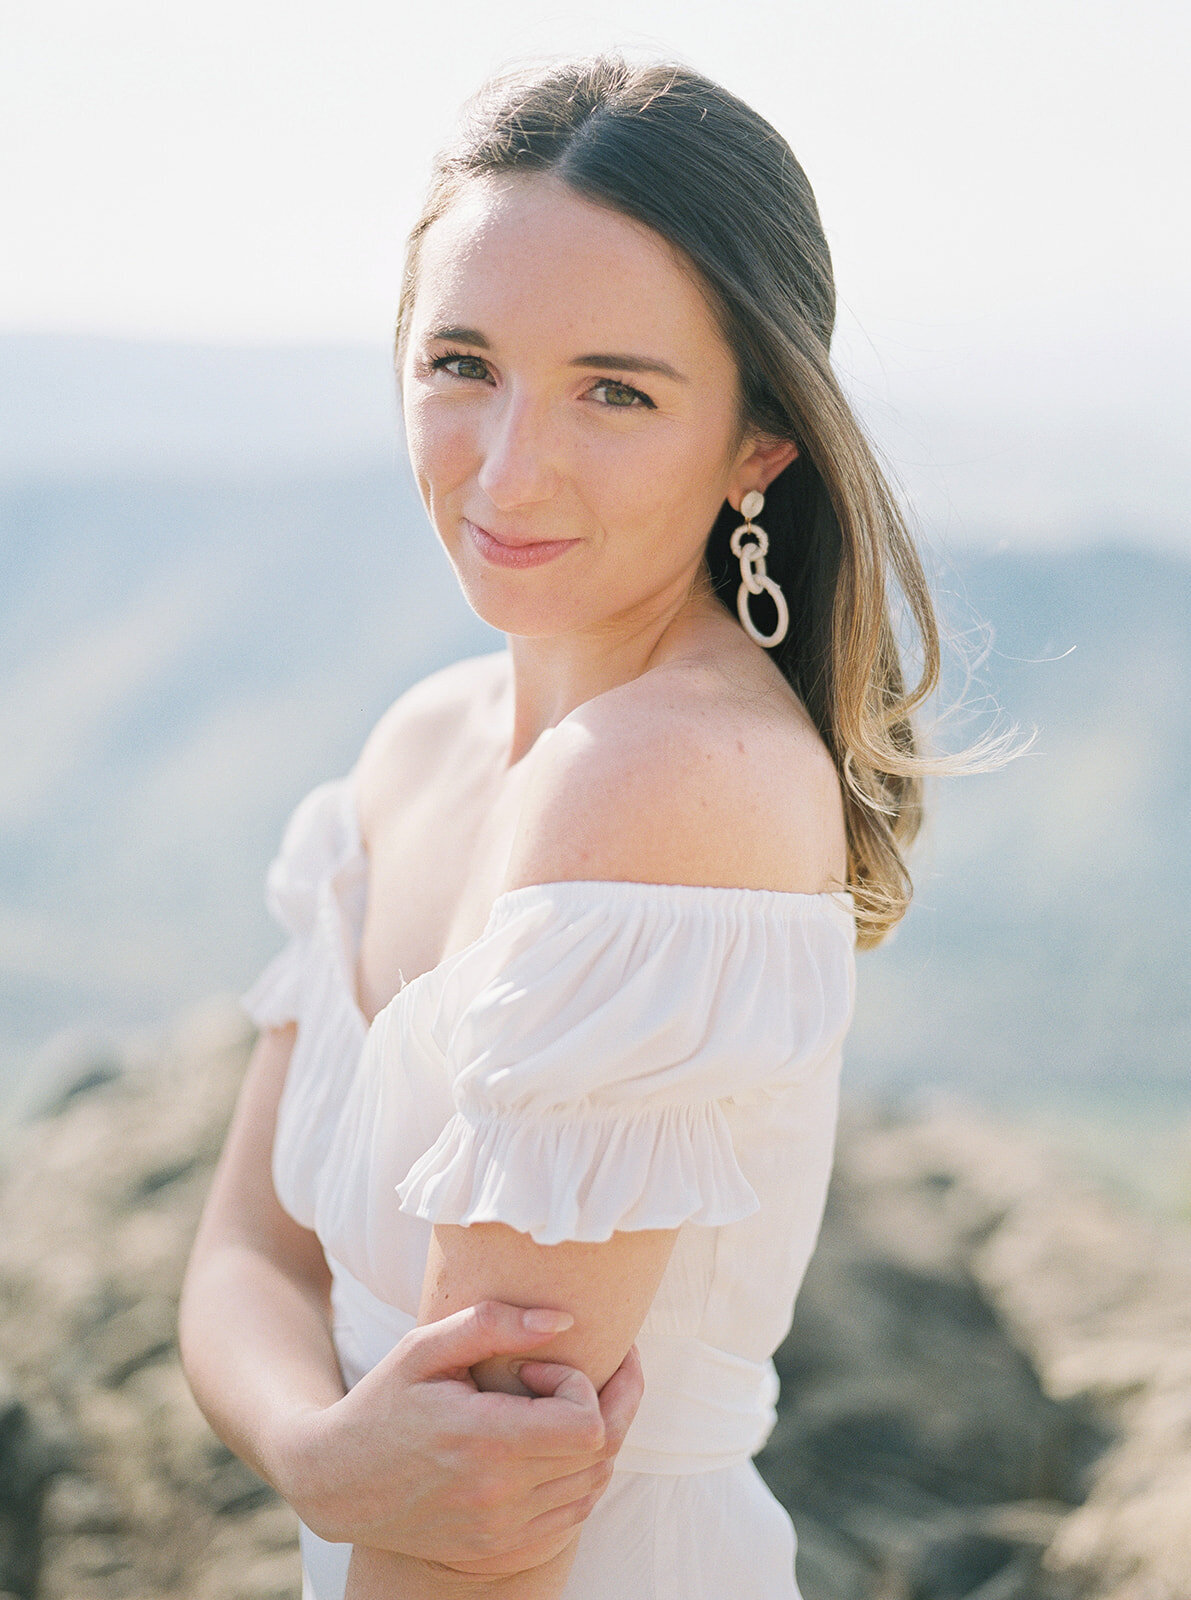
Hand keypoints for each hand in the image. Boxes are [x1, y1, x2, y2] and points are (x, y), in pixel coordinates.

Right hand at [275, 1301, 642, 1568]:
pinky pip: (571, 1518)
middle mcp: (498, 1496)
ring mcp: (500, 1531)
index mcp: (483, 1440)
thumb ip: (493, 1324)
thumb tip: (564, 1320)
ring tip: (558, 1409)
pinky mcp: (499, 1550)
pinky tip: (549, 1448)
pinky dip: (577, 1479)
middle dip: (604, 1404)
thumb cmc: (382, 1404)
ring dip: (593, 1442)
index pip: (587, 1424)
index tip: (536, 1368)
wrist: (337, 1484)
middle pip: (600, 1455)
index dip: (580, 1384)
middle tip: (573, 1375)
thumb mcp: (423, 1348)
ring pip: (593, 1488)